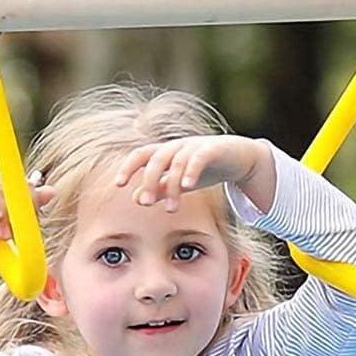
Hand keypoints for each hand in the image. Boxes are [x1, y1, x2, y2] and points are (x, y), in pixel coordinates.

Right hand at [0, 167, 55, 250]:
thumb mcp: (10, 222)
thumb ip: (28, 207)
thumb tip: (52, 191)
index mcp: (7, 182)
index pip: (26, 184)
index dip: (33, 198)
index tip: (36, 217)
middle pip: (15, 183)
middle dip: (21, 207)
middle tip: (21, 229)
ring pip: (1, 186)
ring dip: (6, 211)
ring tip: (4, 232)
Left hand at [114, 136, 274, 213]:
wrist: (237, 157)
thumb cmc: (204, 169)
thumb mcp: (179, 182)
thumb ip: (159, 189)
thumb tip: (137, 199)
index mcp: (165, 152)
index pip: (140, 155)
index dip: (128, 167)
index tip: (118, 184)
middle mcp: (176, 146)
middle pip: (156, 159)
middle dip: (149, 181)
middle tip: (147, 204)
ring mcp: (194, 146)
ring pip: (177, 162)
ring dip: (172, 186)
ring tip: (172, 209)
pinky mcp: (213, 149)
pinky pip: (198, 158)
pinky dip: (191, 171)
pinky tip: (188, 186)